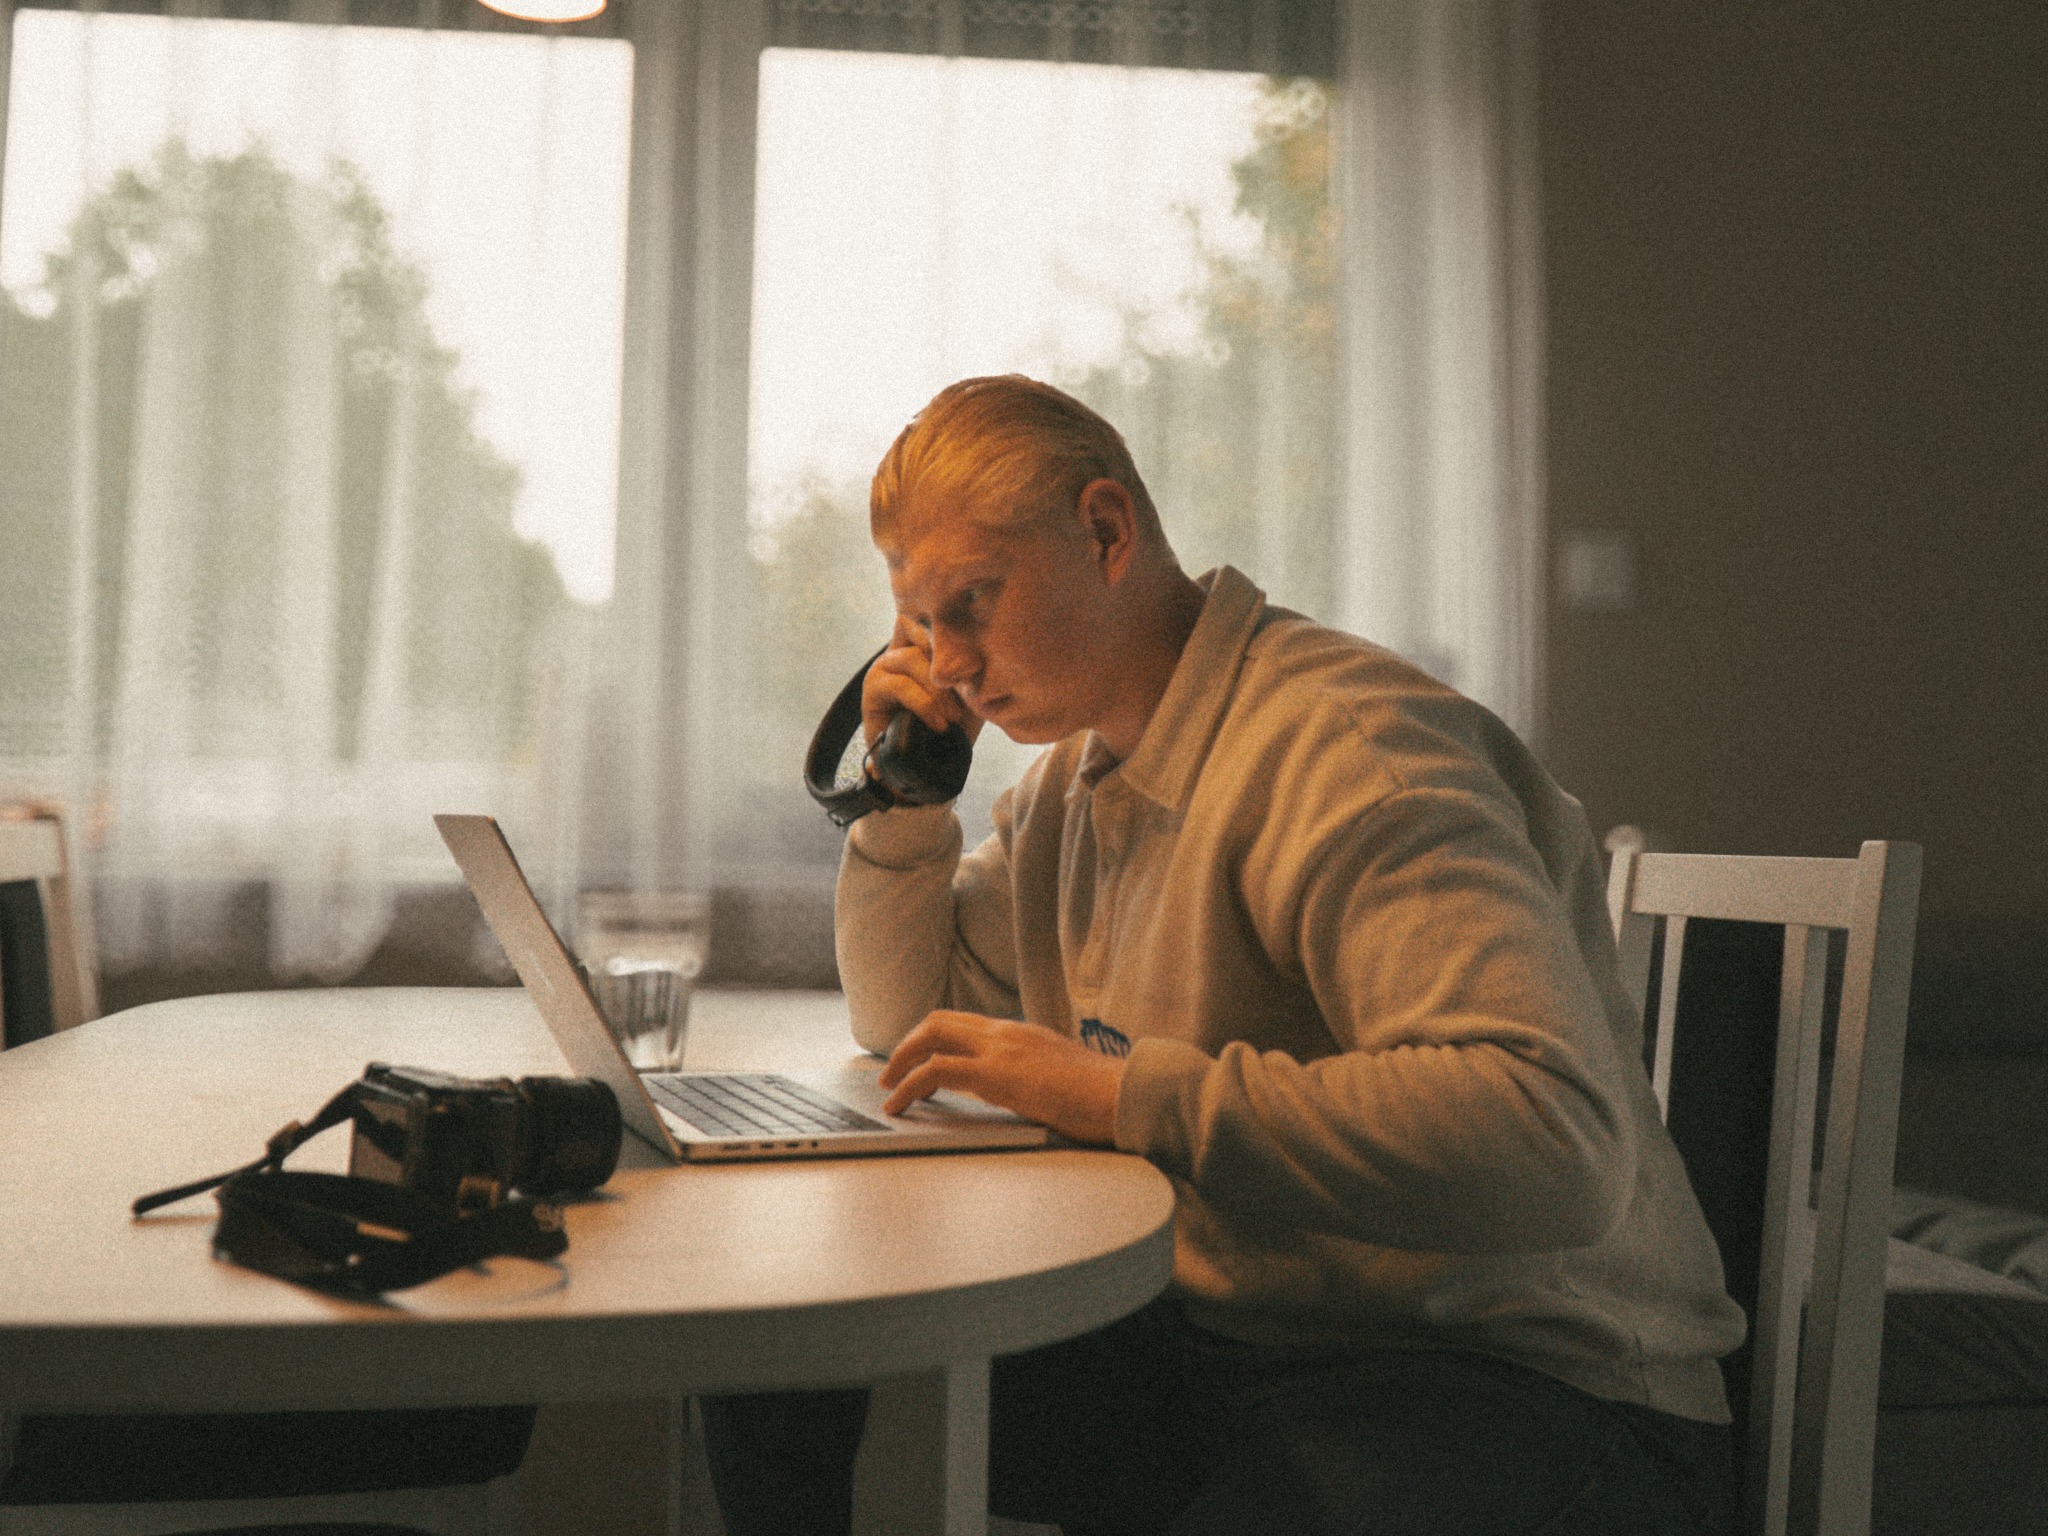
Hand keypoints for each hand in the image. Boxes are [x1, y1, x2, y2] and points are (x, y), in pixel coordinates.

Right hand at [862, 615, 984, 747]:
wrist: (930, 767)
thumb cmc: (956, 727)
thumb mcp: (973, 692)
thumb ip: (974, 666)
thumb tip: (988, 641)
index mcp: (923, 647)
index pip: (931, 620)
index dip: (948, 632)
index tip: (972, 659)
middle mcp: (900, 651)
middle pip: (924, 638)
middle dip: (949, 669)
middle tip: (966, 701)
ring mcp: (884, 667)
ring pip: (912, 660)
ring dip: (937, 691)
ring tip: (952, 718)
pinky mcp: (872, 689)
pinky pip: (900, 685)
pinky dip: (923, 704)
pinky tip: (938, 724)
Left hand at [879, 1010, 1124, 1145]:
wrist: (1125, 1095)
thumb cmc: (1102, 1097)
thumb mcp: (1059, 1078)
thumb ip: (1033, 1076)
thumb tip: (1015, 1093)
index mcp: (1021, 1034)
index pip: (964, 1023)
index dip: (932, 1038)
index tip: (916, 1061)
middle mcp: (1007, 1033)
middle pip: (939, 1021)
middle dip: (907, 1045)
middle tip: (891, 1073)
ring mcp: (1001, 1049)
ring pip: (931, 1037)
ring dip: (901, 1062)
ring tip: (888, 1091)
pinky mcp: (997, 1074)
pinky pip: (937, 1071)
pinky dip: (909, 1085)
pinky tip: (900, 1105)